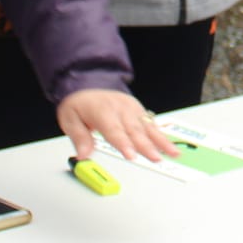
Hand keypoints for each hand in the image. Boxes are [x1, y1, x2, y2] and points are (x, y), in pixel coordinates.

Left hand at [56, 89, 179, 163]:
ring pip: (147, 127)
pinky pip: (151, 124)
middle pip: (134, 130)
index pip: (114, 130)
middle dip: (146, 146)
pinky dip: (161, 136)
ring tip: (172, 153)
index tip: (131, 155)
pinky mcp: (139, 111)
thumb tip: (83, 155)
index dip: (123, 144)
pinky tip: (170, 146)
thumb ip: (79, 138)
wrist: (89, 83)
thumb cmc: (80, 104)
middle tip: (155, 158)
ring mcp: (132, 108)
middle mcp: (120, 109)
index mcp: (102, 110)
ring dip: (161, 141)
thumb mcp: (70, 119)